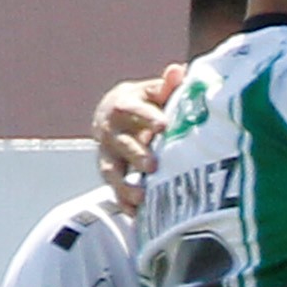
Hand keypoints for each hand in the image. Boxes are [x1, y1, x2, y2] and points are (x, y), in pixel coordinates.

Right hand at [92, 66, 181, 208]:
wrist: (113, 115)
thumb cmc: (145, 103)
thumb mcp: (153, 91)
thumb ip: (167, 85)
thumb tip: (178, 70)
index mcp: (123, 106)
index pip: (133, 110)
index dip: (148, 117)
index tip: (165, 125)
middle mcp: (111, 132)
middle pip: (121, 144)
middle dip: (136, 155)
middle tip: (153, 165)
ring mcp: (108, 155)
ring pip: (112, 171)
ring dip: (125, 185)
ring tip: (142, 197)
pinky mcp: (112, 175)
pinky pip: (114, 192)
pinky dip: (124, 204)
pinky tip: (137, 217)